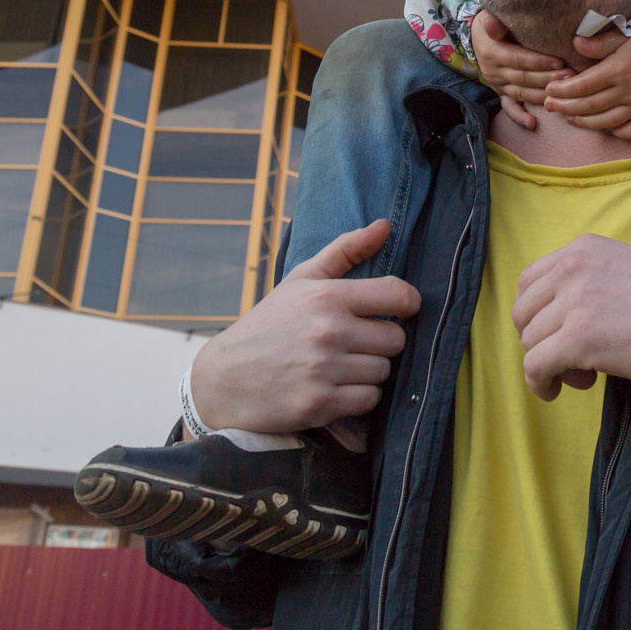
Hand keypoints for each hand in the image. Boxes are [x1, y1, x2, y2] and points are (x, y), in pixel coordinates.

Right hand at [188, 220, 419, 431]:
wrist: (223, 379)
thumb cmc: (269, 324)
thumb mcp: (300, 280)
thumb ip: (345, 251)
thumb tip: (385, 225)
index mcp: (327, 297)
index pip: (398, 295)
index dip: (407, 304)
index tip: (398, 310)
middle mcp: (328, 331)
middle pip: (396, 339)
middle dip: (381, 342)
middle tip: (355, 343)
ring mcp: (324, 370)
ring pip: (384, 371)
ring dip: (369, 371)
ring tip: (340, 366)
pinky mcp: (320, 404)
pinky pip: (370, 399)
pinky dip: (358, 397)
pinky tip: (336, 387)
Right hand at [472, 10, 572, 130]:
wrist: (480, 35)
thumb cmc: (495, 20)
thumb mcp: (490, 15)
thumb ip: (496, 20)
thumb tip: (493, 24)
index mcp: (492, 52)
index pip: (518, 59)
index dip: (539, 62)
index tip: (560, 62)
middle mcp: (494, 71)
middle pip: (524, 78)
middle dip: (548, 79)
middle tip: (570, 77)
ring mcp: (498, 84)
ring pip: (522, 93)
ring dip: (543, 95)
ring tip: (564, 93)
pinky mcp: (501, 92)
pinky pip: (509, 107)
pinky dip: (519, 117)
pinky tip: (532, 124)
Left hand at [510, 232, 630, 505]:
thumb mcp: (630, 274)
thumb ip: (592, 284)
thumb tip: (556, 318)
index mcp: (586, 247)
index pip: (529, 279)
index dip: (538, 314)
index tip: (562, 334)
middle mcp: (574, 266)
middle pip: (522, 311)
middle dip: (539, 340)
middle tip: (574, 359)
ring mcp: (576, 300)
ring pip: (528, 342)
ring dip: (550, 364)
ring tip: (586, 374)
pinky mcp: (580, 337)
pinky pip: (535, 366)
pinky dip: (542, 384)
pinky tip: (564, 390)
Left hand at [541, 31, 630, 138]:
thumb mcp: (624, 34)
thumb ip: (599, 43)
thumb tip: (575, 43)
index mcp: (616, 70)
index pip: (582, 85)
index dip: (562, 90)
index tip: (549, 91)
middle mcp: (627, 90)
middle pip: (590, 106)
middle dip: (566, 107)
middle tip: (550, 107)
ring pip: (609, 121)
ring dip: (586, 122)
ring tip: (570, 119)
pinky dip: (621, 133)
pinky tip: (608, 129)